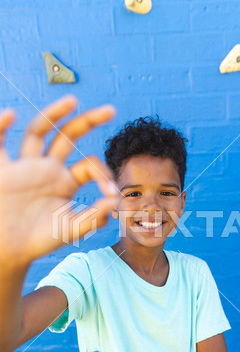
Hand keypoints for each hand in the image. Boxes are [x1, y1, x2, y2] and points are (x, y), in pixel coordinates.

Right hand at [0, 96, 118, 265]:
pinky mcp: (2, 171)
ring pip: (38, 132)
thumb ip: (93, 217)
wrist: (9, 251)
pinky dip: (0, 128)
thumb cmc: (39, 241)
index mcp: (65, 182)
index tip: (113, 195)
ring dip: (53, 114)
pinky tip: (10, 115)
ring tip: (73, 100)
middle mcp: (47, 168)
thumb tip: (116, 201)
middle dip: (88, 121)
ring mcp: (25, 166)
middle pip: (67, 136)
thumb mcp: (70, 229)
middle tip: (112, 110)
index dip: (104, 175)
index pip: (89, 165)